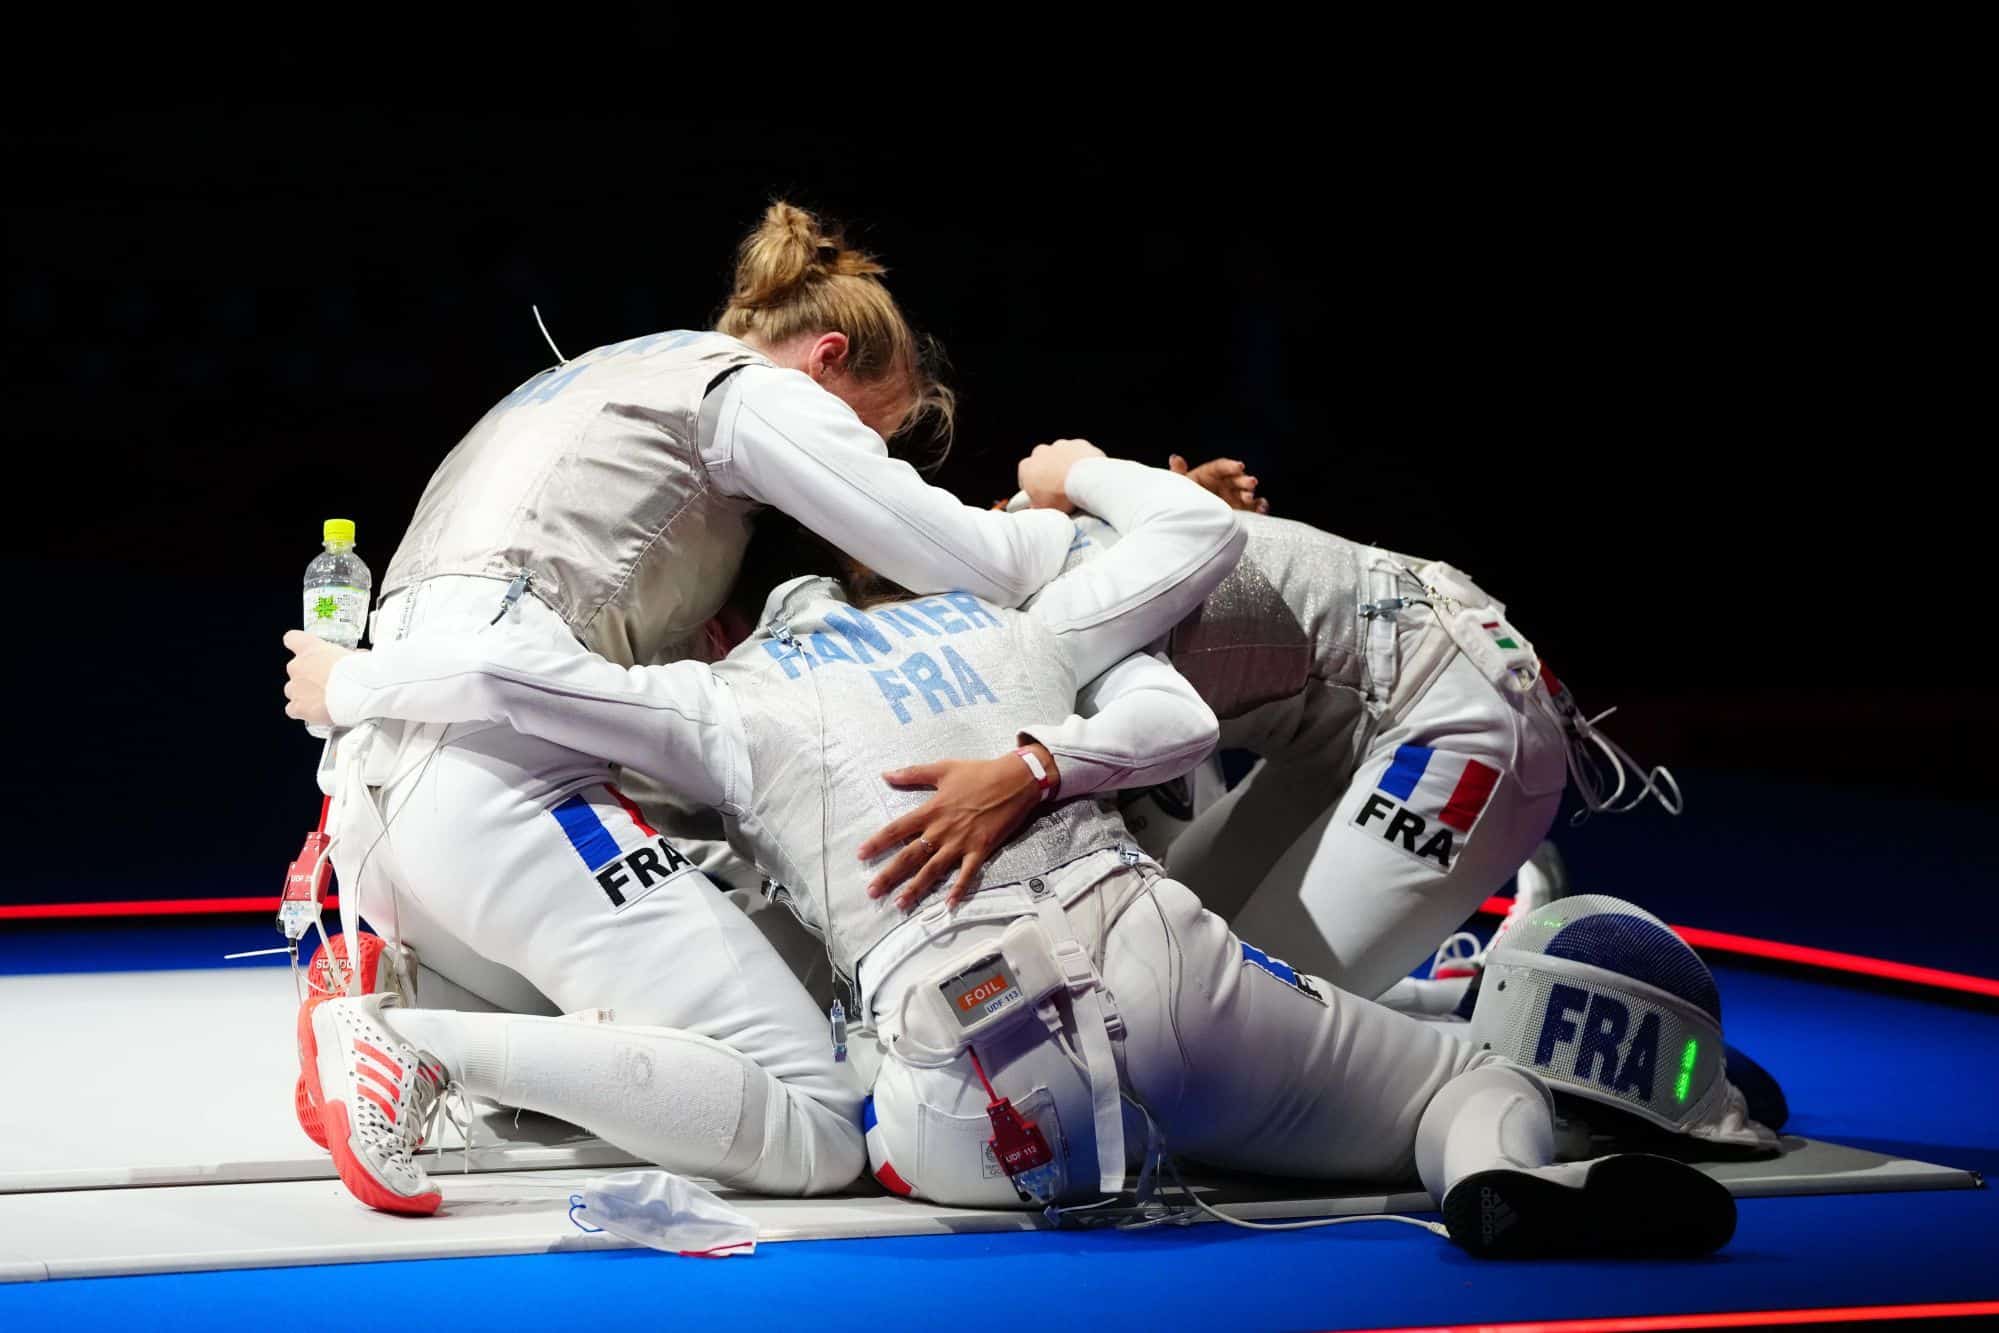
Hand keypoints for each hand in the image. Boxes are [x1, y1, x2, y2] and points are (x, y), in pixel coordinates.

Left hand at [283, 629, 358, 727]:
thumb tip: (354, 658)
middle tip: (328, 681)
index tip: (306, 650)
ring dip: (305, 693)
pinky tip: (316, 711)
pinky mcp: (298, 707)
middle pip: (296, 668)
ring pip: (293, 689)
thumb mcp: (356, 655)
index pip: (292, 638)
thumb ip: (348, 656)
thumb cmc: (359, 673)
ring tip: (324, 698)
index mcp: (310, 648)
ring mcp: (295, 687)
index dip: (298, 644)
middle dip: (309, 675)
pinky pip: (293, 709)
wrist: (359, 694)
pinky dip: (303, 711)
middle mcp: (298, 666)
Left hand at [855, 744, 1057, 909]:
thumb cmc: (979, 773)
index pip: (897, 829)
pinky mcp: (981, 850)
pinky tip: (948, 905)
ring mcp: (961, 842)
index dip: (877, 843)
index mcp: (931, 811)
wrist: (1015, 780)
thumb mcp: (943, 769)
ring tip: (900, 904)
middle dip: (889, 875)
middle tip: (872, 892)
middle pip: (910, 856)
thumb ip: (912, 774)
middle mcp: (942, 830)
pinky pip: (967, 874)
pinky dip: (958, 890)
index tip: (861, 855)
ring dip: (915, 888)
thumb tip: (885, 774)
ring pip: (933, 870)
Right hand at [1017, 439, 1106, 511]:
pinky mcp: (1079, 443)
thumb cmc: (1061, 495)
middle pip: (1042, 462)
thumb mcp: (1042, 508)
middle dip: (1049, 472)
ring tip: (1074, 482)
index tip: (1041, 495)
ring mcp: (1060, 445)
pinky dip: (1081, 461)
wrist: (1085, 480)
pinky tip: (1087, 474)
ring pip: (1061, 455)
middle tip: (1059, 488)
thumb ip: (1034, 504)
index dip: (1033, 487)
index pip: (1025, 477)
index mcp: (1027, 467)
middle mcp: (1041, 452)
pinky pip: (1079, 453)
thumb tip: (1036, 505)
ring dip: (1065, 465)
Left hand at [1169, 454, 1266, 512]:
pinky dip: (1259, 507)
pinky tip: (1261, 509)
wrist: (1184, 526)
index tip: (1239, 467)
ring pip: (1246, 492)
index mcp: (1209, 476)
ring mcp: (1232, 498)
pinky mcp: (1240, 512)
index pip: (1221, 467)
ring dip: (1251, 494)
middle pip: (1236, 479)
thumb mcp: (1179, 488)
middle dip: (1244, 480)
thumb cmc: (1182, 503)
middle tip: (1250, 483)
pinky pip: (1253, 508)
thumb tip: (1175, 458)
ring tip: (1250, 498)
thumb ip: (1179, 474)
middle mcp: (1223, 485)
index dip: (1231, 466)